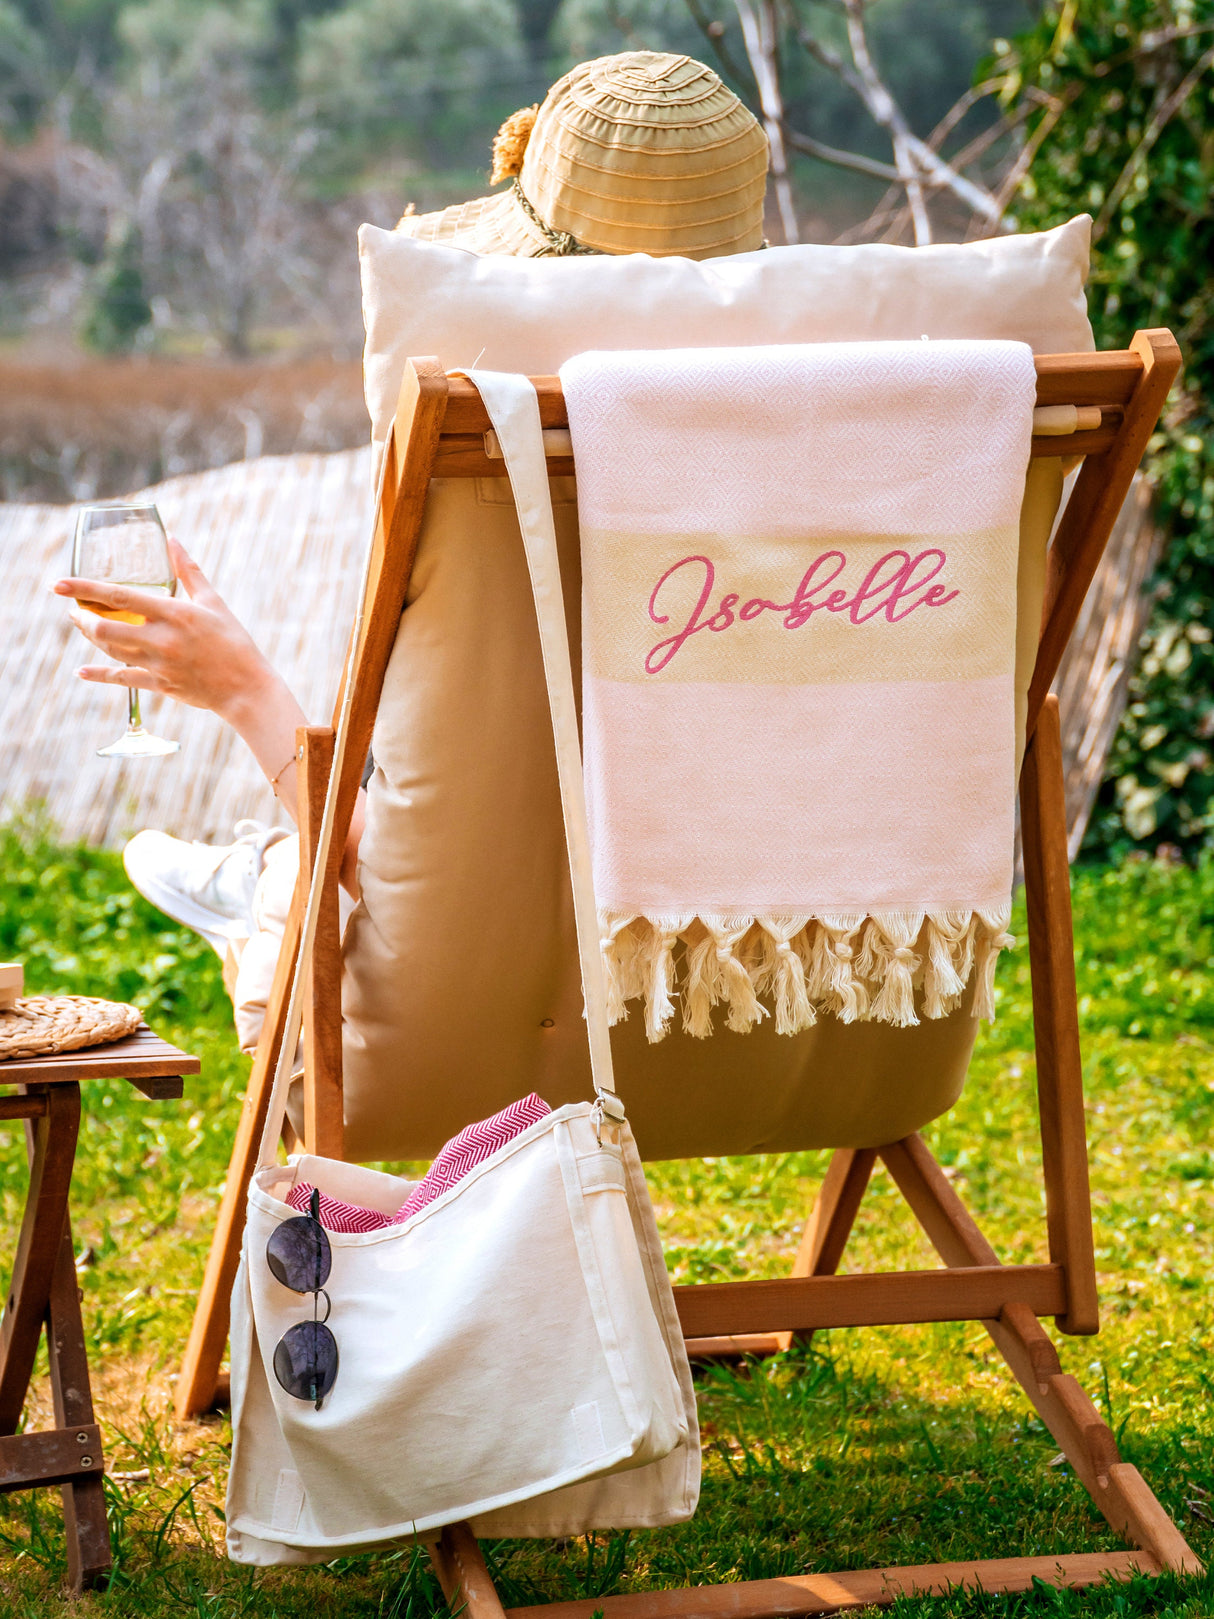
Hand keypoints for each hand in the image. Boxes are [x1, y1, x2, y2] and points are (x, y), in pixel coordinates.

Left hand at [55, 538, 277, 727]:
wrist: (247, 687)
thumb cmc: (234, 641)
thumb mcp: (213, 602)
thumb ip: (188, 571)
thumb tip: (172, 540)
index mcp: (174, 614)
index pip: (119, 598)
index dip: (84, 589)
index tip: (58, 584)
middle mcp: (162, 639)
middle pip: (106, 628)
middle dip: (83, 618)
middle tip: (74, 609)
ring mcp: (159, 664)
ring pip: (110, 651)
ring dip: (91, 637)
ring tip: (83, 625)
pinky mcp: (160, 684)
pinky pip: (122, 678)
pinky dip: (99, 675)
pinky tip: (81, 671)